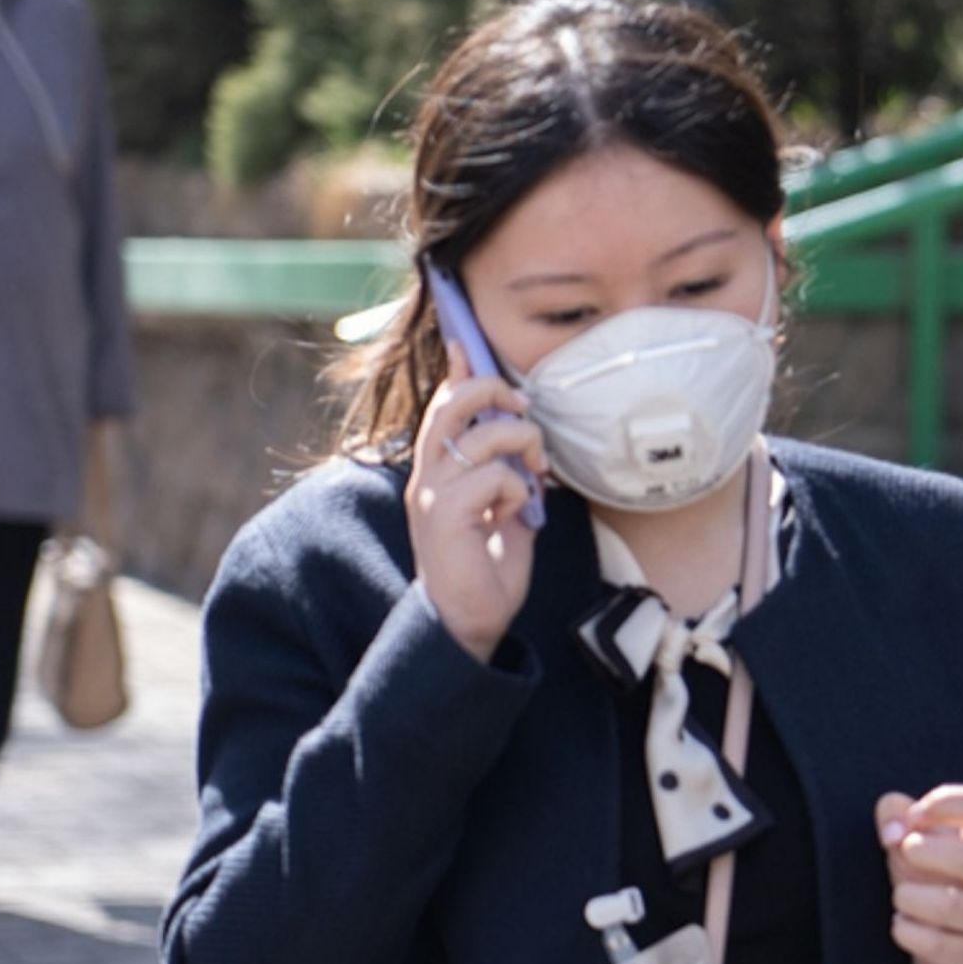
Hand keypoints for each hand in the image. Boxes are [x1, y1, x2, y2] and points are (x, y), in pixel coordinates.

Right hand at [407, 344, 548, 662]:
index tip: (465, 341)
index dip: (456, 371)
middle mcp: (427, 475)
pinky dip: (520, 488)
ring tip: (535, 470)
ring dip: (521, 443)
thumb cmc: (488, 568)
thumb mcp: (505, 509)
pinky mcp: (445, 514)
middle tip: (525, 408)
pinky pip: (495, 475)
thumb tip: (524, 438)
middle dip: (493, 391)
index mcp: (438, 470)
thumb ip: (508, 472)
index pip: (441, 405)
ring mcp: (433, 493)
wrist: (471, 622)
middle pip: (451, 404)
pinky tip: (518, 513)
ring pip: (481, 434)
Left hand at [877, 786, 962, 963]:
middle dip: (926, 852)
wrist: (958, 946)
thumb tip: (891, 826)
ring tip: (901, 896)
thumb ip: (898, 817)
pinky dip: (907, 931)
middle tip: (904, 851)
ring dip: (910, 897)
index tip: (914, 813)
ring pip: (951, 905)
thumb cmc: (934, 878)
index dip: (949, 803)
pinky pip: (937, 943)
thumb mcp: (917, 842)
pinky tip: (901, 925)